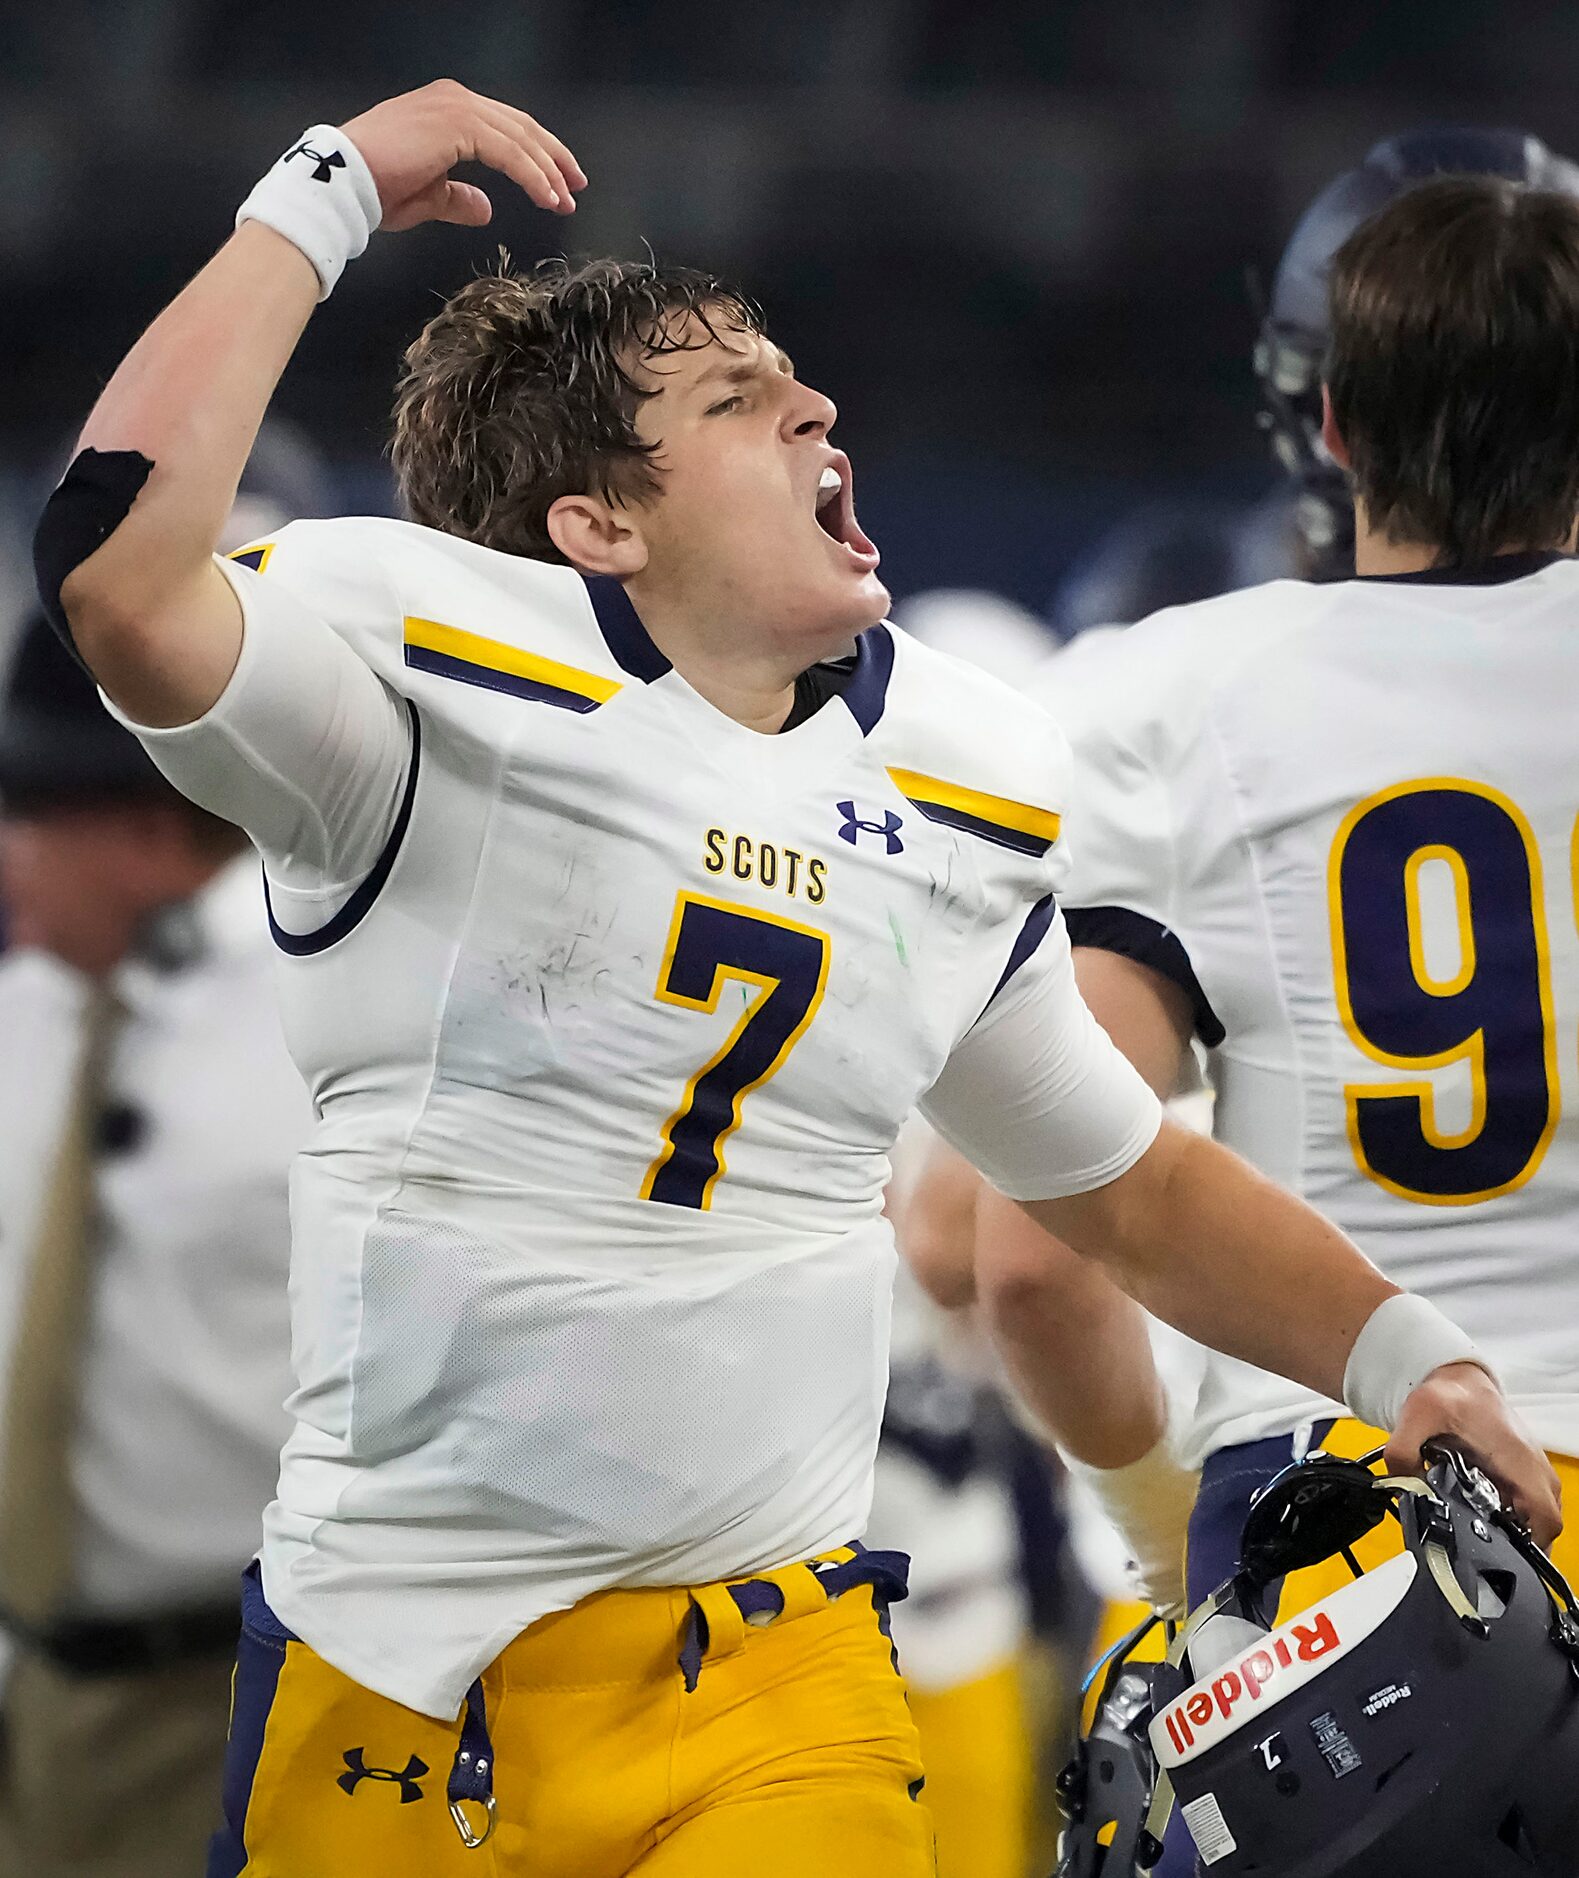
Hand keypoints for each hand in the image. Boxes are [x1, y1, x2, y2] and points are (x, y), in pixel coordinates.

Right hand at [341, 79, 586, 231]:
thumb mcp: (428, 195)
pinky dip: (533, 176)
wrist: (345, 181)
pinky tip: (547, 197)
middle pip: (520, 127)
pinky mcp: (458, 124)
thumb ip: (459, 197)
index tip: (560, 182)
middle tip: (577, 186)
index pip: (505, 127)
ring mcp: (456, 107)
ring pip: (520, 138)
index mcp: (447, 109)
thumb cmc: (376, 188)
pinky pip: (509, 151)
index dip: (537, 155)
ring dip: (548, 171)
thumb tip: (486, 208)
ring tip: (565, 200)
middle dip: (553, 158)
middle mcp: (454, 99)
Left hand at [1385, 1361, 1561, 1547]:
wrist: (1458, 1379)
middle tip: (1474, 1530)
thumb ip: (1402, 1453)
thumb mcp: (1418, 1416)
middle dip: (1510, 1539)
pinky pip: (1524, 1506)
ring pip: (1535, 1520)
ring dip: (1506, 1526)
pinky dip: (1504, 1512)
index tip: (1494, 1543)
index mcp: (1520, 1462)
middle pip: (1542, 1528)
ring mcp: (1532, 1473)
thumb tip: (1402, 1484)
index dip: (1524, 1543)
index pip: (1545, 1520)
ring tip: (1472, 1515)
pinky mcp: (1523, 1473)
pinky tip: (1475, 1504)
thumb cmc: (1450, 1395)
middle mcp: (1535, 1471)